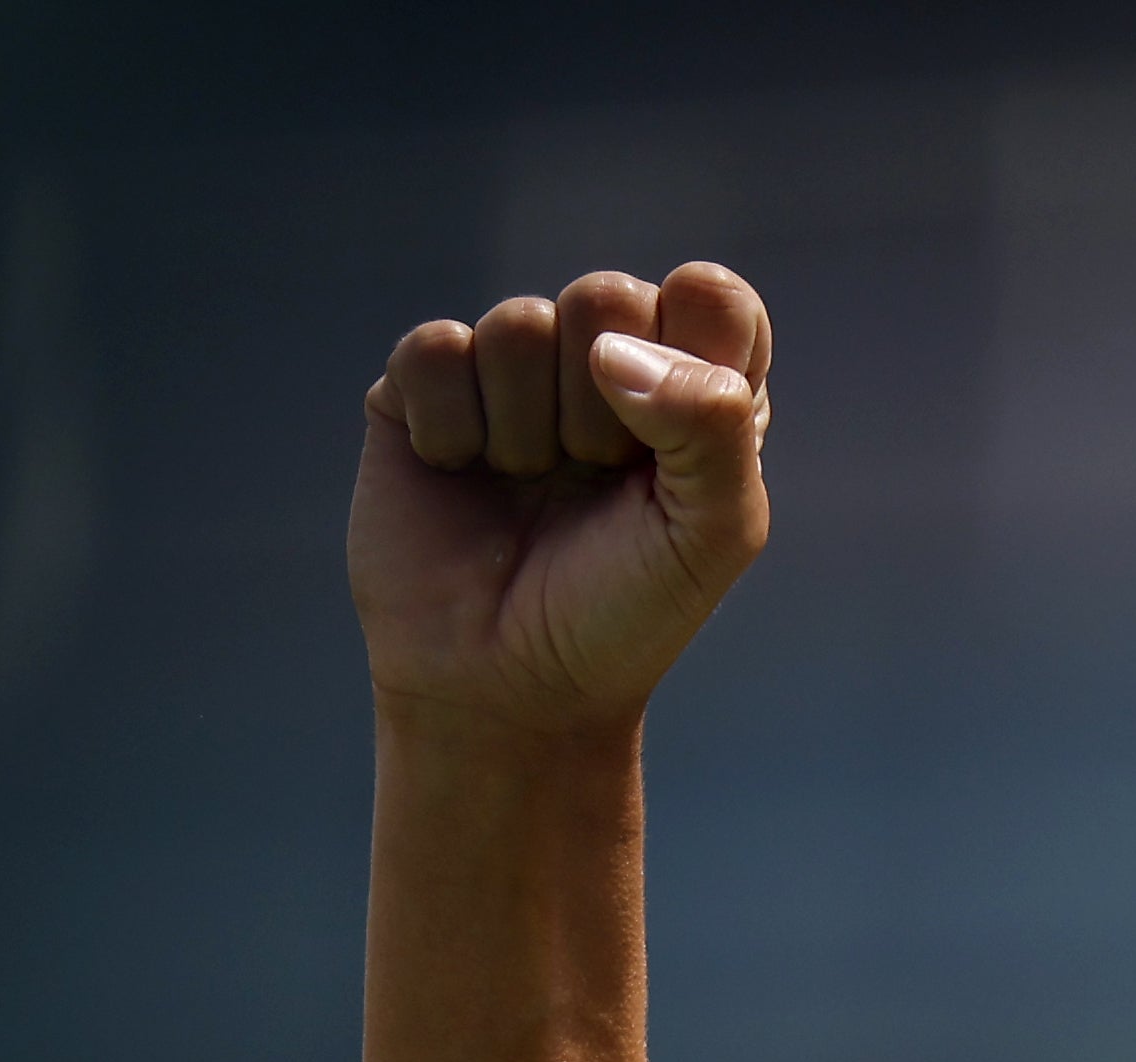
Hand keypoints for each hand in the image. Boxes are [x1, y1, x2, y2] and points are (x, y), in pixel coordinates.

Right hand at [349, 265, 771, 741]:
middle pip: (607, 296)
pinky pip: (435, 349)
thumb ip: (713, 423)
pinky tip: (460, 476)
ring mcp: (510, 370)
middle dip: (601, 409)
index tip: (671, 445)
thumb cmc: (623, 614)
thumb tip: (612, 348)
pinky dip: (452, 427)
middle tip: (592, 483)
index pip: (711, 296)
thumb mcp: (712, 534)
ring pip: (518, 322)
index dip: (692, 354)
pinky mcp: (423, 387)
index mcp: (693, 387)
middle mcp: (605, 363)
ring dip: (526, 431)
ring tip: (525, 490)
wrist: (508, 691)